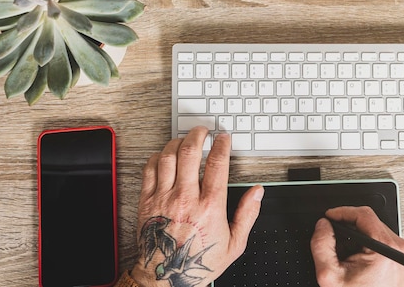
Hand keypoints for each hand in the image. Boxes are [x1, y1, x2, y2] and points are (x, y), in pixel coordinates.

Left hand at [130, 127, 263, 286]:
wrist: (165, 278)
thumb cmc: (198, 262)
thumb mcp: (234, 244)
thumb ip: (247, 214)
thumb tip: (257, 192)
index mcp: (209, 207)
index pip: (216, 164)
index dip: (221, 145)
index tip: (223, 138)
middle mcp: (185, 198)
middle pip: (189, 152)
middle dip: (197, 135)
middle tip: (203, 131)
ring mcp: (163, 198)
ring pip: (168, 157)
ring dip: (177, 142)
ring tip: (184, 139)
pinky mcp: (146, 201)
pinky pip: (149, 169)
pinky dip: (158, 157)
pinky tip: (165, 155)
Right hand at [310, 206, 403, 286]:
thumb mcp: (330, 275)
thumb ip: (322, 245)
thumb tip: (322, 225)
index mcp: (386, 249)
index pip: (363, 214)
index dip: (342, 212)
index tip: (329, 216)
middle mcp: (400, 250)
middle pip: (369, 221)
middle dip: (348, 227)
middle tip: (333, 239)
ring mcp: (403, 255)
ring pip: (375, 230)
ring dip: (357, 236)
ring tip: (346, 254)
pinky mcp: (402, 259)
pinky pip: (382, 241)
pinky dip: (366, 245)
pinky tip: (357, 259)